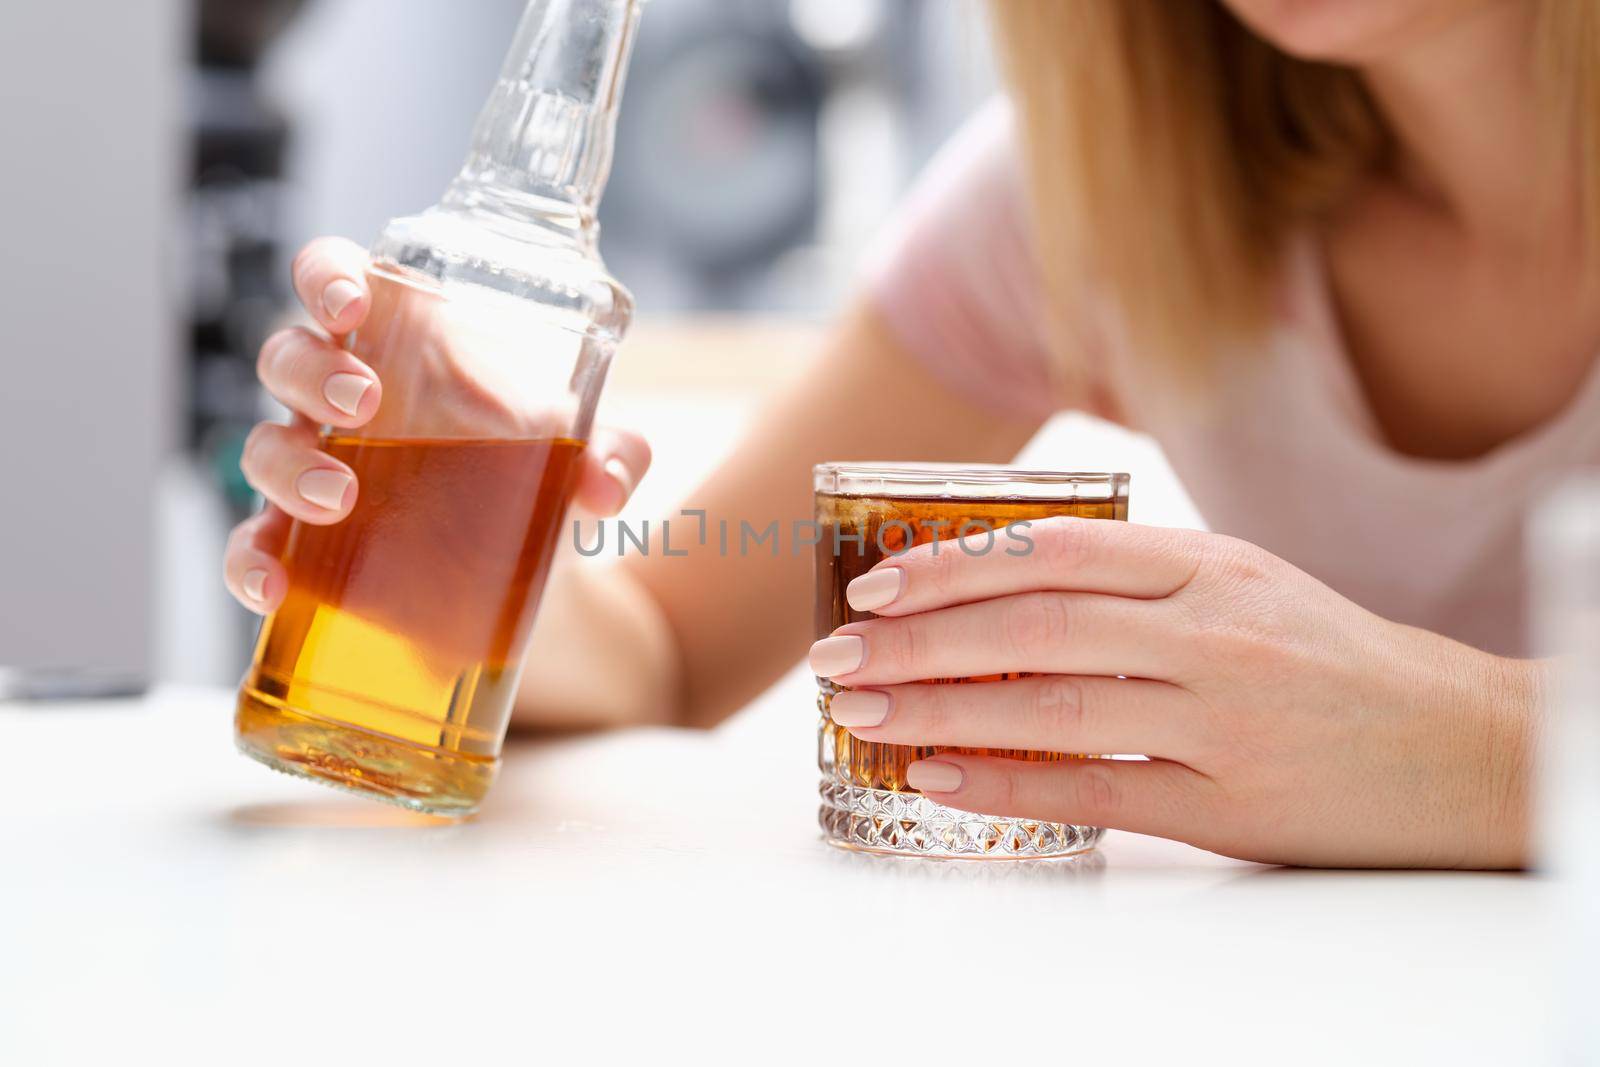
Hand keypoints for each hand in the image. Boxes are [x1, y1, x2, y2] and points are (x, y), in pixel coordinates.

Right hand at [224, 236, 649, 613]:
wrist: (520, 568)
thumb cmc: (528, 468)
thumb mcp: (575, 455)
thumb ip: (609, 454)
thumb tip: (607, 484)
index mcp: (397, 343)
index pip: (336, 279)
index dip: (328, 277)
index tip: (352, 303)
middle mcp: (340, 397)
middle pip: (287, 356)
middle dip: (311, 372)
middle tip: (362, 404)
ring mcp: (313, 468)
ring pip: (262, 446)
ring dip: (286, 467)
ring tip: (338, 497)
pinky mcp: (304, 543)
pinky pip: (253, 544)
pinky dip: (250, 564)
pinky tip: (274, 588)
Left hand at [808, 517, 1537, 867]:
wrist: (1464, 744)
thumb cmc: (1335, 659)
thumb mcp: (1247, 584)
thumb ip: (1139, 578)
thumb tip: (1004, 579)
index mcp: (1208, 564)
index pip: (1052, 551)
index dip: (951, 564)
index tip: (875, 581)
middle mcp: (1209, 631)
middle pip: (1031, 626)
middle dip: (918, 637)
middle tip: (840, 652)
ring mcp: (1220, 717)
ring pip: (1048, 703)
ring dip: (939, 704)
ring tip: (863, 707)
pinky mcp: (1229, 802)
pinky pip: (1092, 788)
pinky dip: (1005, 781)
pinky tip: (937, 772)